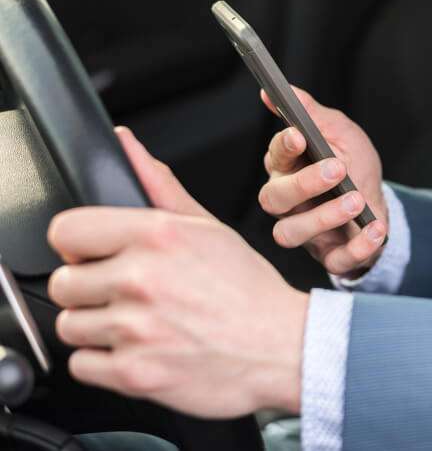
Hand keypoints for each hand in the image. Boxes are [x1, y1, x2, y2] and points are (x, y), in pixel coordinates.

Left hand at [47, 127, 307, 417]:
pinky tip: (139, 349)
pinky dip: (104, 363)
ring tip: (137, 323)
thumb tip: (125, 145)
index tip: (96, 256)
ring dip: (96, 328)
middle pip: (63, 282)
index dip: (79, 245)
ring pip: (69, 326)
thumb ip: (157, 184)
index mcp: (158, 235)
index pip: (65, 231)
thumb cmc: (248, 290)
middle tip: (126, 294)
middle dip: (89, 289)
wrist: (283, 347)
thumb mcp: (207, 227)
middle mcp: (142, 278)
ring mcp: (135, 328)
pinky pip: (82, 365)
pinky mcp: (133, 372)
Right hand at [258, 87, 388, 276]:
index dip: (284, 148)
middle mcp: (289, 202)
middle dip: (304, 183)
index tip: (299, 135)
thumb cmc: (353, 166)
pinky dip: (357, 247)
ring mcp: (306, 232)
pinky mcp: (330, 256)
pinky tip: (375, 229)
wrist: (378, 204)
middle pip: (274, 198)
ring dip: (324, 217)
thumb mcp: (340, 133)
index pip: (275, 158)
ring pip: (291, 233)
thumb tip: (283, 90)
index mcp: (287, 169)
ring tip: (355, 200)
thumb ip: (313, 114)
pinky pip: (335, 260)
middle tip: (336, 169)